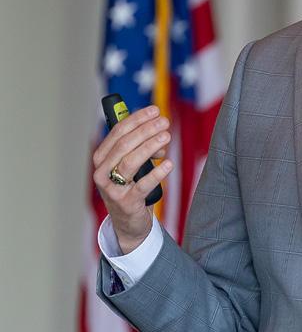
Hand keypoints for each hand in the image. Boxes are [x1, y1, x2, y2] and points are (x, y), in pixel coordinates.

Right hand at [92, 105, 172, 252]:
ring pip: (130, 162)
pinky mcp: (126, 202)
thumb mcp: (130, 163)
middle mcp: (102, 172)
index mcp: (102, 157)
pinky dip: (157, 173)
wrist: (128, 220)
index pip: (117, 132)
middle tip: (164, 122)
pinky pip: (143, 185)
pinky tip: (169, 164)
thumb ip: (140, 146)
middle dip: (146, 130)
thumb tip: (158, 127)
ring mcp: (112, 188)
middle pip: (124, 145)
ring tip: (167, 137)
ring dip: (150, 146)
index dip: (137, 119)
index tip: (154, 110)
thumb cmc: (130, 186)